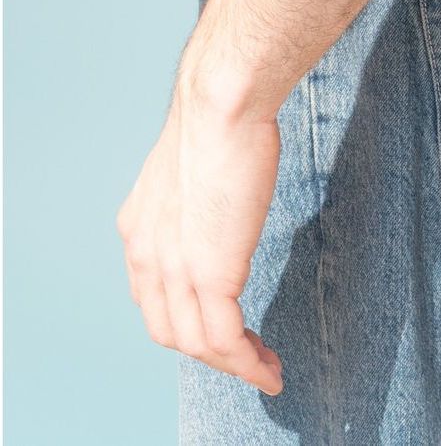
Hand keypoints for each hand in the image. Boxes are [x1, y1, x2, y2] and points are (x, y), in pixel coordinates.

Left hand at [116, 65, 284, 395]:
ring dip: (232, 365)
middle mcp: (147, 257)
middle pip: (170, 329)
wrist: (221, 102)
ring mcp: (176, 271)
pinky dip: (247, 364)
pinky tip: (268, 370)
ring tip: (264, 368)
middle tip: (244, 354)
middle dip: (207, 351)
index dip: (184, 318)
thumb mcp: (193, 162)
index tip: (217, 324)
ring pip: (197, 344)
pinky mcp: (210, 276)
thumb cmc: (221, 113)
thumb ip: (197, 193)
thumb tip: (222, 194)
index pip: (152, 296)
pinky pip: (226, 342)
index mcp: (139, 229)